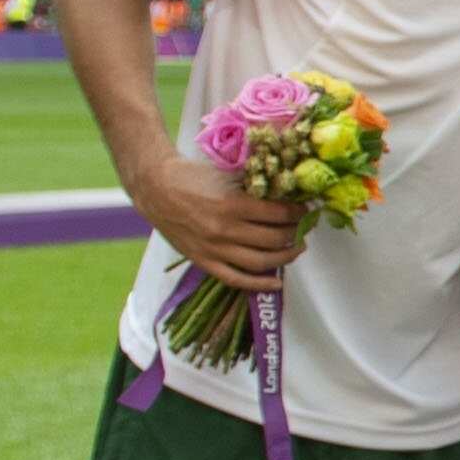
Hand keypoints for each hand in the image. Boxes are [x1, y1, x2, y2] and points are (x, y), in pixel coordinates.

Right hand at [133, 155, 305, 292]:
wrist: (155, 187)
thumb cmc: (192, 177)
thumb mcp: (226, 176)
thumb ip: (253, 188)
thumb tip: (286, 196)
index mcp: (231, 204)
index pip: (278, 215)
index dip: (297, 213)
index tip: (305, 210)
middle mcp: (224, 229)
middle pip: (274, 239)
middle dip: (295, 234)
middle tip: (303, 228)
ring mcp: (213, 248)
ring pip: (261, 262)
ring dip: (285, 257)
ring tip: (296, 249)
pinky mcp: (202, 260)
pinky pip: (235, 279)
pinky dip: (259, 284)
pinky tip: (277, 283)